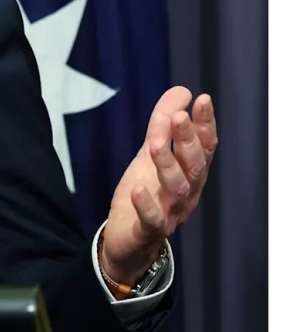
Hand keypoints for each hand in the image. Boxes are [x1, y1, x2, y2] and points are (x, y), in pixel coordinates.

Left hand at [101, 87, 217, 285]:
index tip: (202, 99)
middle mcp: (186, 193)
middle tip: (179, 117)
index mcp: (190, 174)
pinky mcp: (148, 231)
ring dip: (167, 165)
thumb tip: (181, 90)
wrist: (126, 240)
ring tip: (155, 144)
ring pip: (176, 189)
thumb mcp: (150, 155)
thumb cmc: (145, 193)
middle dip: (188, 141)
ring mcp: (170, 213)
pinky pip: (152, 220)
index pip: (204, 147)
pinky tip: (136, 188)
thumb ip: (161, 125)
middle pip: (194, 166)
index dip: (205, 125)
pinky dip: (146, 205)